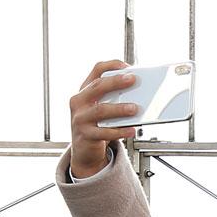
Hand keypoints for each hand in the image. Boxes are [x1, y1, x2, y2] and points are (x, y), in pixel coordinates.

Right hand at [68, 60, 138, 177]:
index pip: (96, 70)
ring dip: (119, 108)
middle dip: (116, 82)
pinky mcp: (85, 135)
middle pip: (97, 87)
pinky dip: (119, 131)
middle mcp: (79, 102)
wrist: (84, 151)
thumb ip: (114, 98)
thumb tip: (138, 92)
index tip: (127, 66)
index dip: (112, 65)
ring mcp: (80, 119)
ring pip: (100, 110)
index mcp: (84, 91)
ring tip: (134, 109)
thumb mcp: (101, 108)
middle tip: (132, 80)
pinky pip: (104, 132)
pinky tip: (131, 130)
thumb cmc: (96, 125)